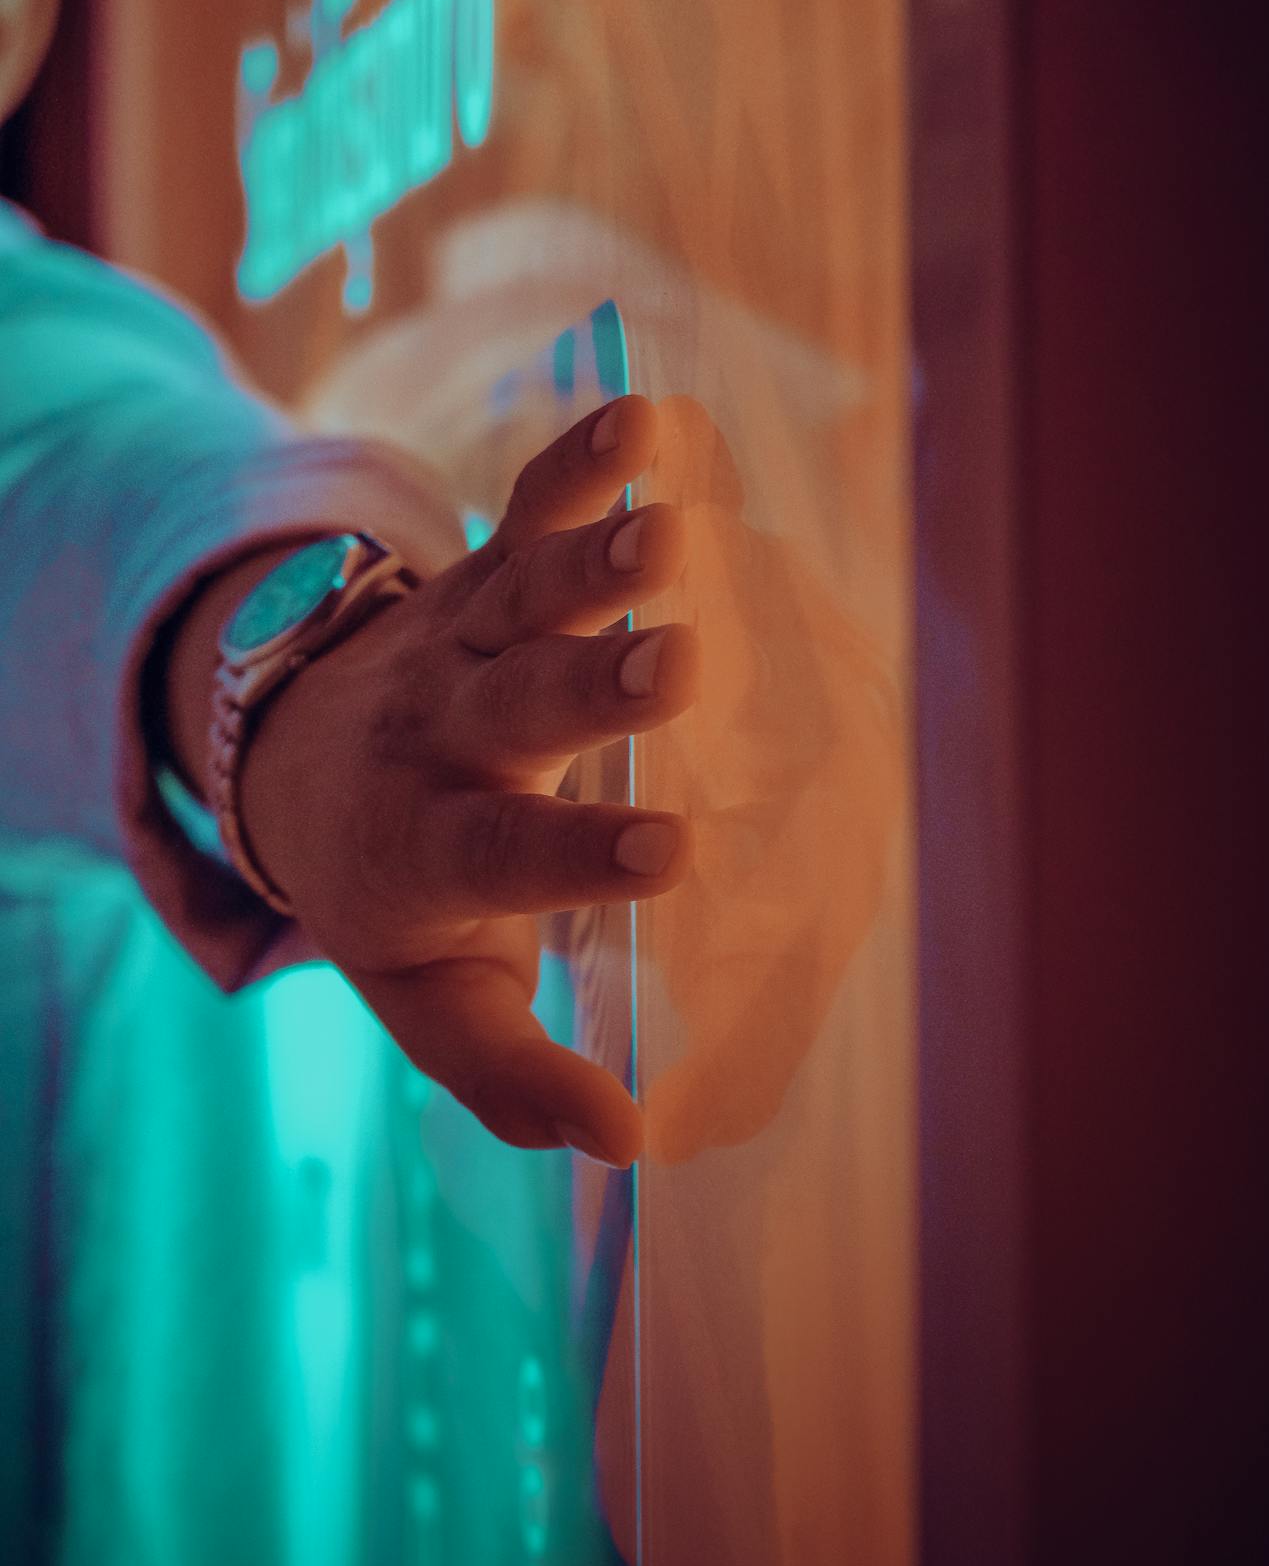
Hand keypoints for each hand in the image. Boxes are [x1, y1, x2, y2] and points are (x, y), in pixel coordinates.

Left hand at [187, 397, 698, 1165]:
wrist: (297, 765)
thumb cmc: (394, 900)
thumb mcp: (428, 1001)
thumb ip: (509, 1074)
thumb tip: (625, 1145)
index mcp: (430, 850)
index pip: (505, 857)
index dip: (583, 854)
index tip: (673, 848)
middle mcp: (442, 736)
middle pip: (515, 707)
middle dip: (592, 685)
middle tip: (672, 664)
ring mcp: (460, 643)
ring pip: (524, 595)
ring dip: (598, 561)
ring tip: (674, 528)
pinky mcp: (482, 576)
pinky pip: (525, 508)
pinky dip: (583, 464)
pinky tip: (653, 420)